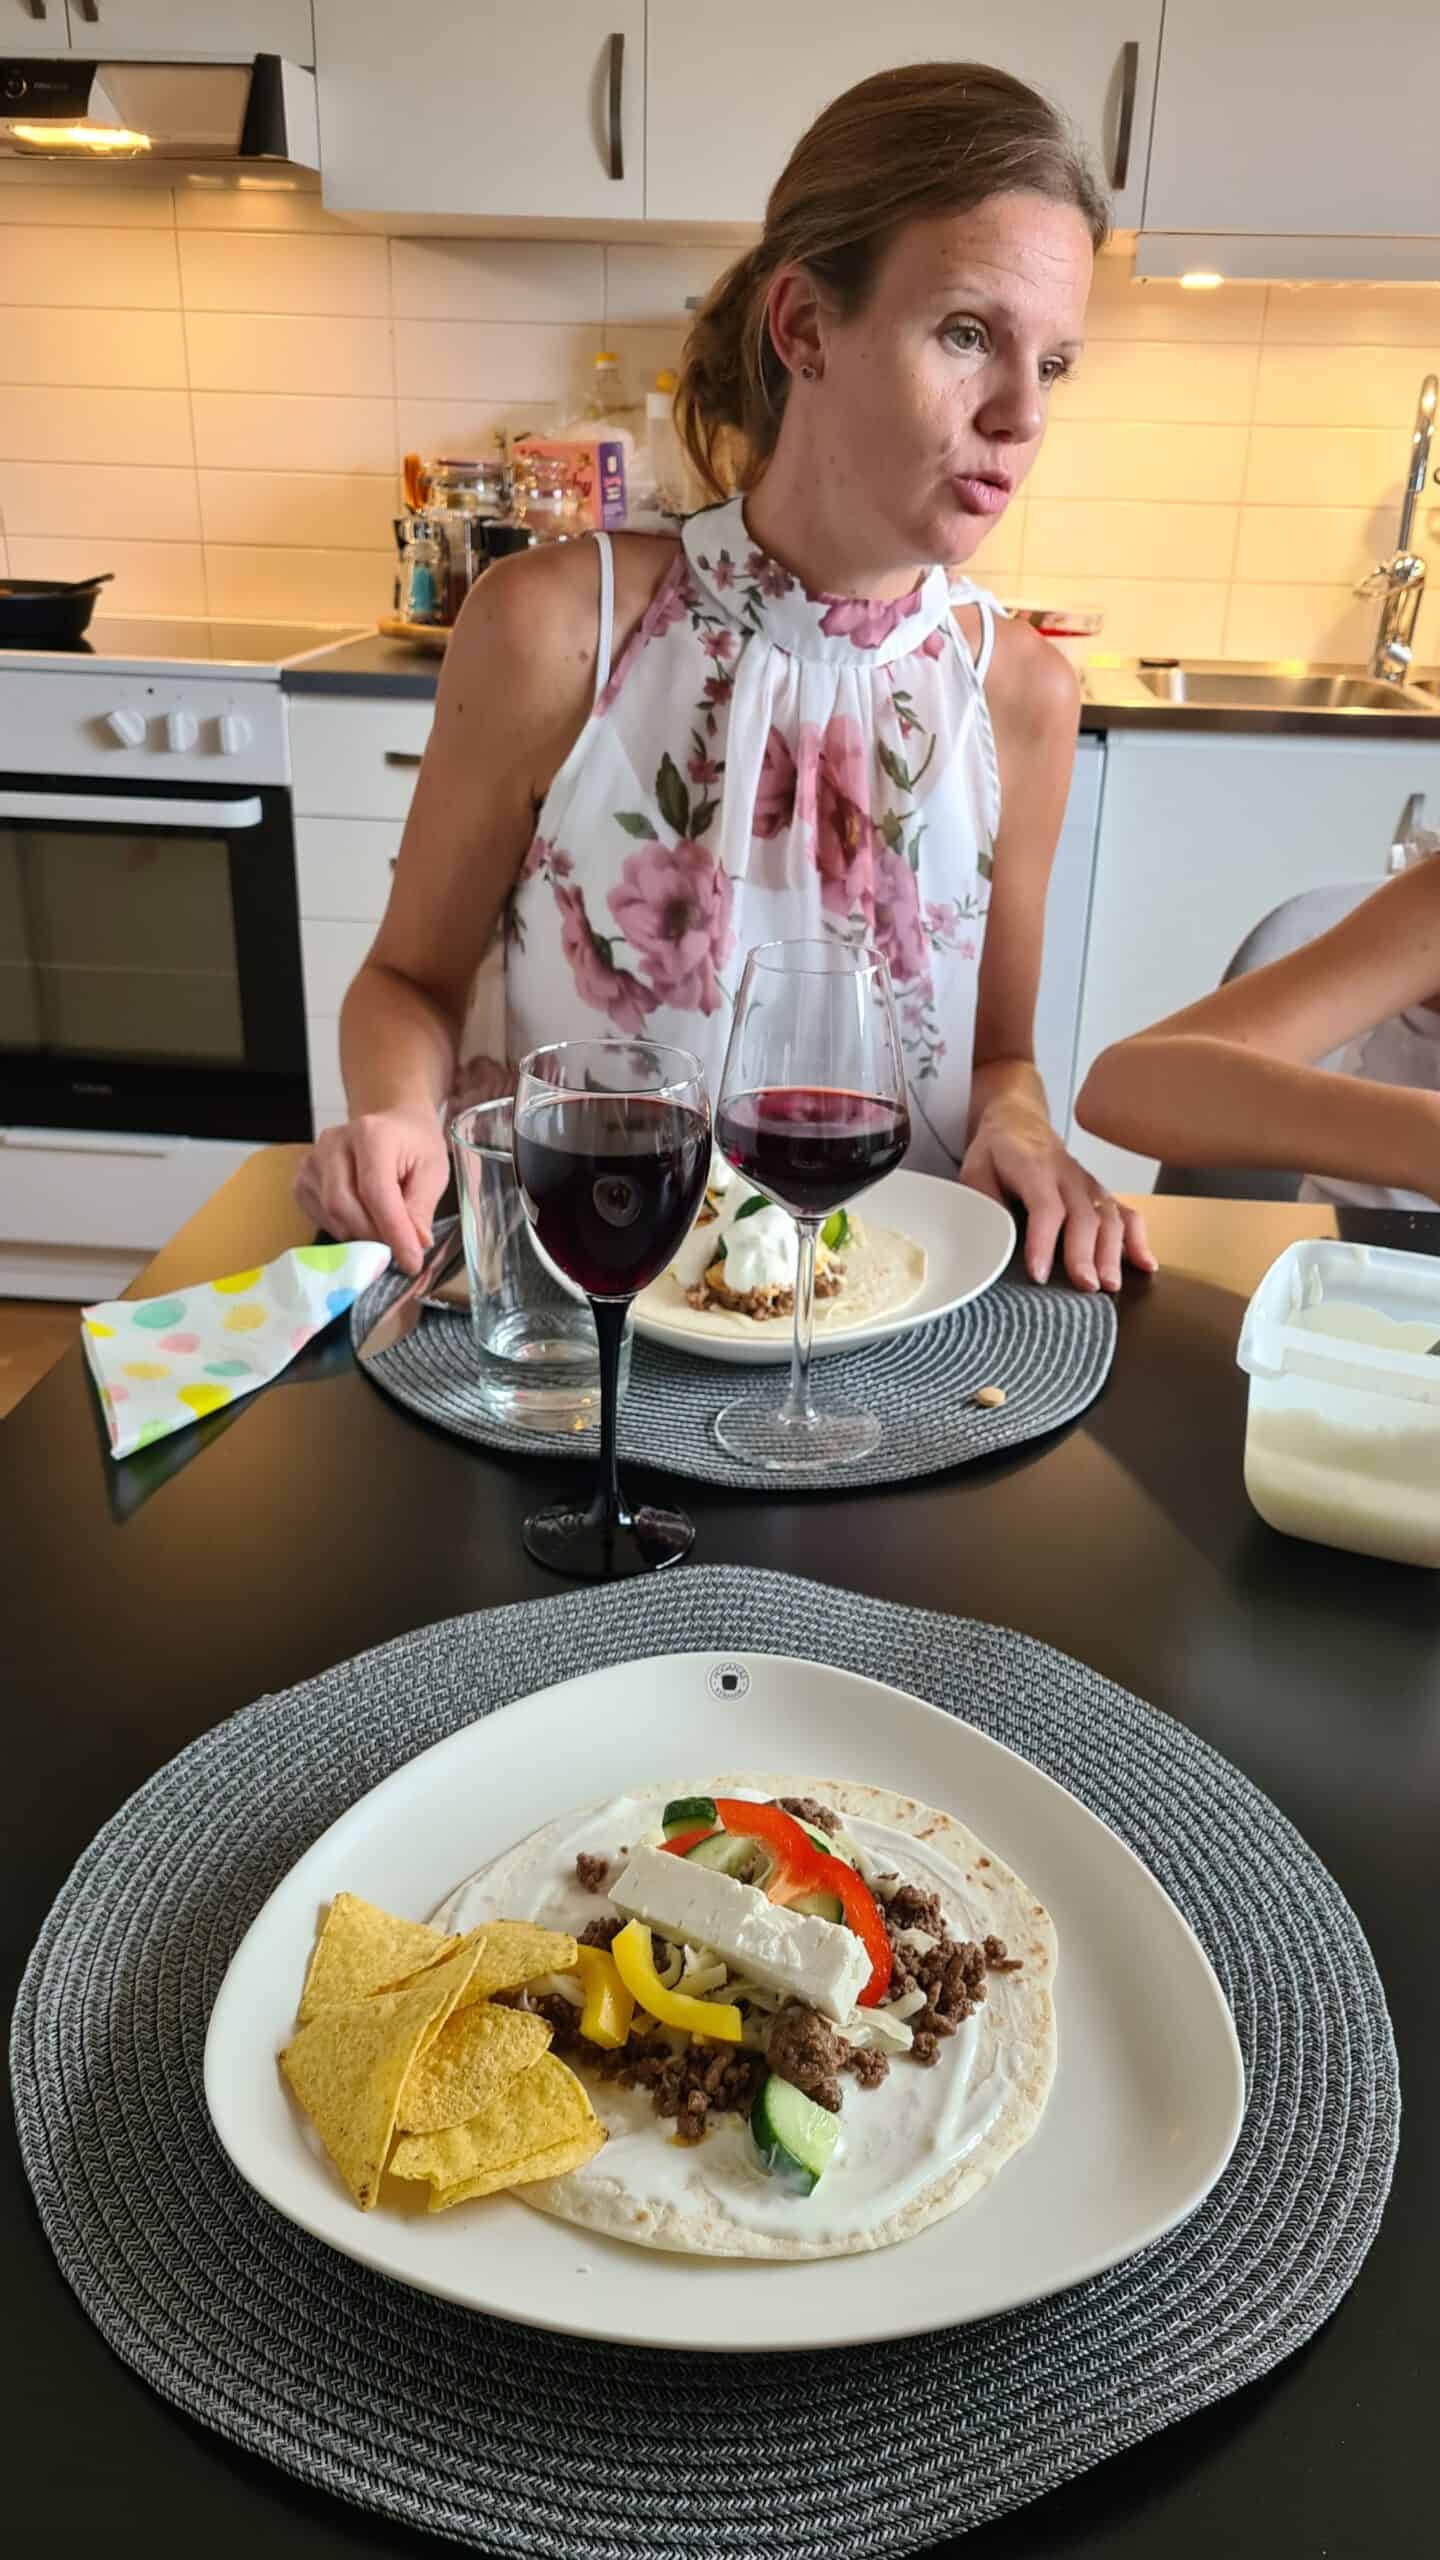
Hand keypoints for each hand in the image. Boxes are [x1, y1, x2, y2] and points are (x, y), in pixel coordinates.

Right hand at [293, 1106, 448, 1275]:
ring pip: (330, 1215)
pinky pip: (319, 1217)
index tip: (412, 1262)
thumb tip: (415, 1244)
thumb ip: (421, 1207)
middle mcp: (333, 1143)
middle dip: (374, 1237)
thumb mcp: (432, 1171)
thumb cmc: (414, 1146)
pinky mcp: (302, 1179)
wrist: (392, 1124)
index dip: (393, 1231)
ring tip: (385, 1233)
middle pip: (343, 1205)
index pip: (375, 1191)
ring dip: (360, 1235)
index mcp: (371, 1133)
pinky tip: (363, 1222)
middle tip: (399, 1250)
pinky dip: (343, 1229)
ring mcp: (312, 1161)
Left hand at [958, 1102, 1157, 1291]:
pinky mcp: (1101, 1194)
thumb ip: (984, 1202)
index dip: (1044, 1242)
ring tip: (1110, 1285)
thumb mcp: (975, 1170)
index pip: (1045, 1207)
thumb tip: (992, 1239)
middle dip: (1086, 1254)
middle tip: (1085, 1286)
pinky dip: (1139, 1239)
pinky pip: (1127, 1214)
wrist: (1019, 1122)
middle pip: (1084, 1216)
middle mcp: (1068, 1176)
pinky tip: (1146, 1264)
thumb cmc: (997, 1152)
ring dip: (1113, 1252)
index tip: (1039, 1273)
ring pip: (1109, 1217)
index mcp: (1034, 1168)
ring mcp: (1089, 1185)